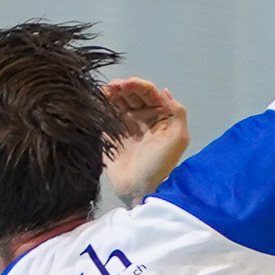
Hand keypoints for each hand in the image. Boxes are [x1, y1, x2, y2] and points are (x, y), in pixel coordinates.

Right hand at [102, 77, 188, 204]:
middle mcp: (143, 119)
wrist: (139, 190)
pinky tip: (97, 101)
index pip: (148, 93)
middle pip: (131, 95)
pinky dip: (101, 107)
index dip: (137, 84)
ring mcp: (126, 127)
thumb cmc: (160, 165)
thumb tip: (164, 91)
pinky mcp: (111, 136)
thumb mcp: (178, 138)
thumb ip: (176, 112)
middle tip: (112, 88)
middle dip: (122, 87)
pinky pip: (105, 116)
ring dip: (111, 94)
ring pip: (118, 103)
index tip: (125, 84)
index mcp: (160, 117)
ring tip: (103, 92)